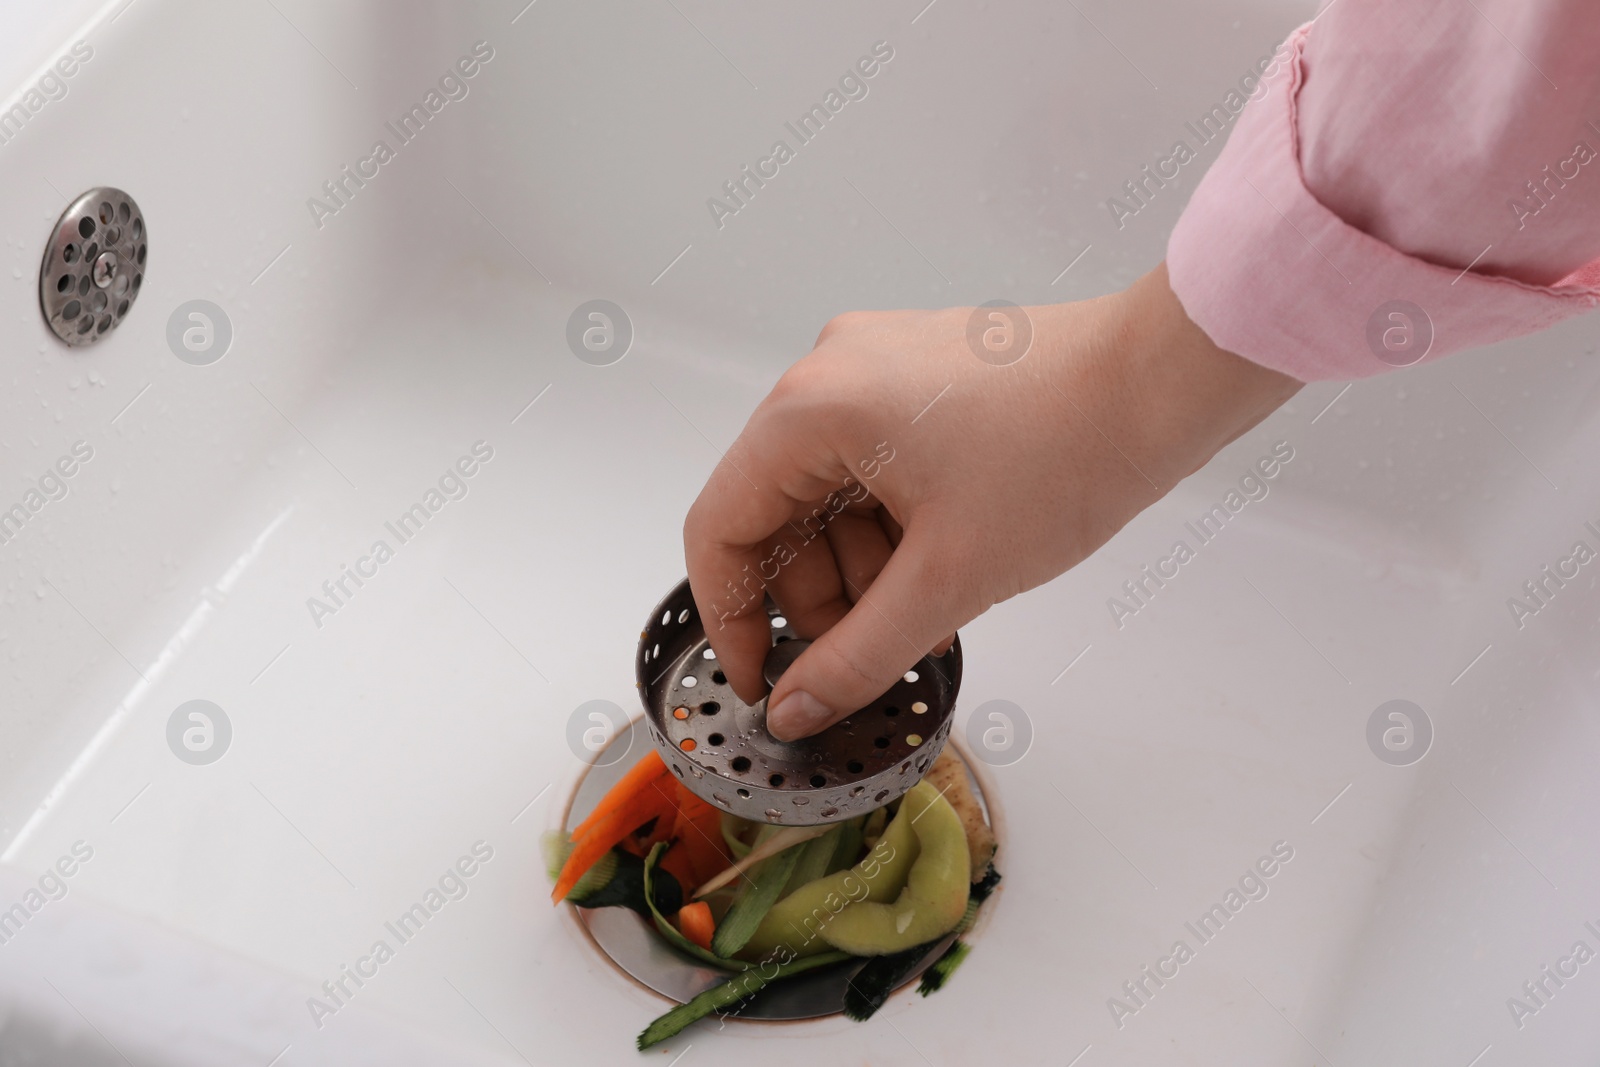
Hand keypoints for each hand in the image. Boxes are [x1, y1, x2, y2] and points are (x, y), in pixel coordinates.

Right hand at [683, 263, 1300, 739]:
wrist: (1164, 382)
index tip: (761, 681)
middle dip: (816, 598)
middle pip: (774, 513)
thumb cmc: (1066, 456)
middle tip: (870, 653)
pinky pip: (868, 467)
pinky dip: (891, 527)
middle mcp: (827, 373)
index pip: (720, 527)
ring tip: (930, 610)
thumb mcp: (948, 580)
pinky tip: (942, 566)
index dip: (730, 620)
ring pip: (825, 496)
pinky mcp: (915, 374)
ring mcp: (872, 367)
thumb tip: (794, 710)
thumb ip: (856, 657)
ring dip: (861, 568)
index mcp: (810, 408)